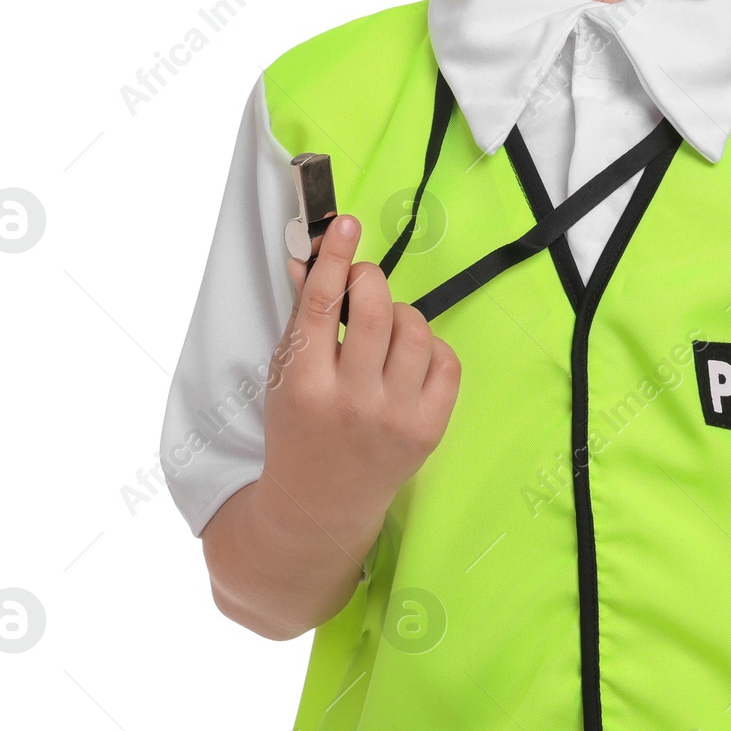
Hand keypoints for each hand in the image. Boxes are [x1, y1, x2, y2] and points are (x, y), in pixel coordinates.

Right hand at [261, 213, 461, 540]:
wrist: (319, 505)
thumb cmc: (299, 430)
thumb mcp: (285, 376)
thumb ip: (302, 317)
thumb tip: (308, 258)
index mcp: (304, 385)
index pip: (322, 306)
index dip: (335, 258)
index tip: (345, 224)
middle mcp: (351, 402)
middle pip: (375, 310)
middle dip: (370, 280)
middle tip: (362, 281)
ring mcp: (394, 418)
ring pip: (414, 329)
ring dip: (400, 311)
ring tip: (383, 325)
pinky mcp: (428, 429)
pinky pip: (446, 360)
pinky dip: (430, 345)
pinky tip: (408, 355)